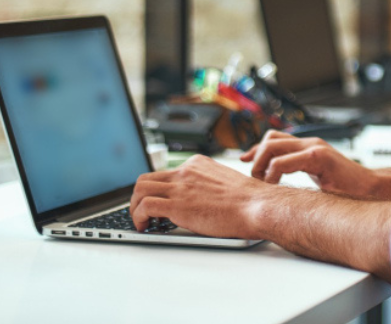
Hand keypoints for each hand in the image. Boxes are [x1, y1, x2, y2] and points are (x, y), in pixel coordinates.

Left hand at [130, 154, 277, 238]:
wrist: (256, 206)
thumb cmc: (248, 200)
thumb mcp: (224, 182)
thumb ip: (206, 185)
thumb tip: (197, 199)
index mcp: (197, 164)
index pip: (165, 173)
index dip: (157, 190)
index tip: (157, 201)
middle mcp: (186, 171)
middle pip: (147, 179)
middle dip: (139, 196)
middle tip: (142, 211)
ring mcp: (180, 187)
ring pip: (140, 190)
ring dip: (134, 207)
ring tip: (140, 221)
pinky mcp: (177, 204)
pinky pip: (144, 206)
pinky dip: (138, 217)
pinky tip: (144, 226)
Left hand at [241, 130, 381, 197]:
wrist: (371, 190)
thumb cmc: (347, 190)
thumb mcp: (317, 180)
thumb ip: (300, 174)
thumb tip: (276, 184)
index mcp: (308, 148)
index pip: (274, 140)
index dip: (256, 150)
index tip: (245, 162)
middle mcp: (310, 143)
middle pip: (270, 138)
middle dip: (255, 157)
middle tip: (255, 178)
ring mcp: (315, 147)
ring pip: (273, 145)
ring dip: (261, 164)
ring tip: (264, 182)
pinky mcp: (319, 157)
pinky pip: (284, 161)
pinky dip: (273, 173)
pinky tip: (276, 186)